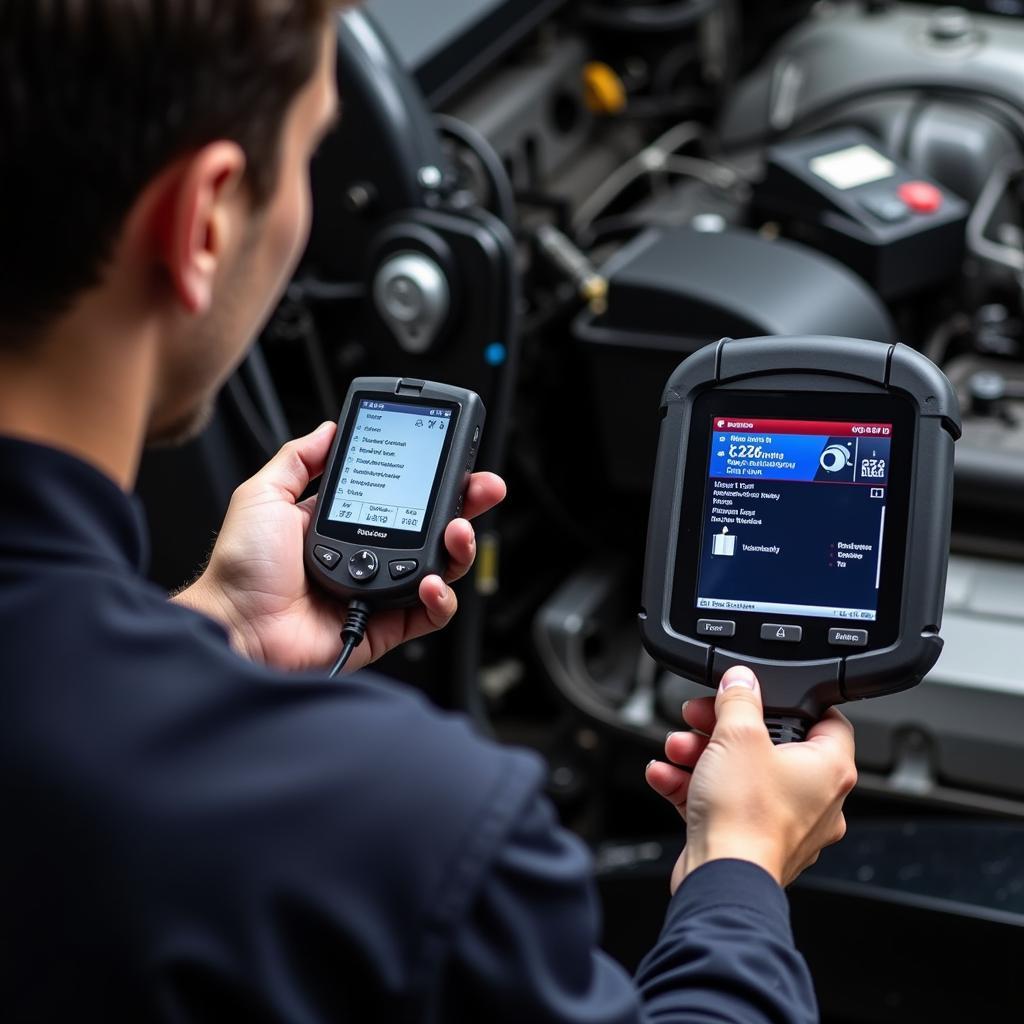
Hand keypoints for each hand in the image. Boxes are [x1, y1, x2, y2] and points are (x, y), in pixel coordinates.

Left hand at [174, 422, 506, 672]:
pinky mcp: (384, 626)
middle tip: (482, 489)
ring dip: (458, 547)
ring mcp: (378, 590)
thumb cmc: (240, 569)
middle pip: (432, 528)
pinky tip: (430, 582)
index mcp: (343, 522)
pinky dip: (440, 599)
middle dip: (464, 506)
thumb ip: (299, 458)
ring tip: (456, 531)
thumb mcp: (263, 495)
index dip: (431, 479)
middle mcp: (366, 554)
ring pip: (439, 568)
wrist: (235, 626)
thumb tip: (329, 428)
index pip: (401, 495)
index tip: (453, 459)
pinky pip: (429, 615)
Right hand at [645, 666, 856, 892]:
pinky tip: (665, 774)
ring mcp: (783, 824)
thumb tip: (741, 680)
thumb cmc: (746, 817)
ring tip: (676, 747)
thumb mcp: (737, 735)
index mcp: (829, 770)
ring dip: (701, 755)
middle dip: (722, 728)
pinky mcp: (750, 840)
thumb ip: (739, 698)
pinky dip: (694, 786)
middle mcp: (815, 800)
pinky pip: (723, 802)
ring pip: (741, 773)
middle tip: (700, 717)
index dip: (791, 701)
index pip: (827, 721)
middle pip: (770, 745)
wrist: (721, 879)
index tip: (758, 693)